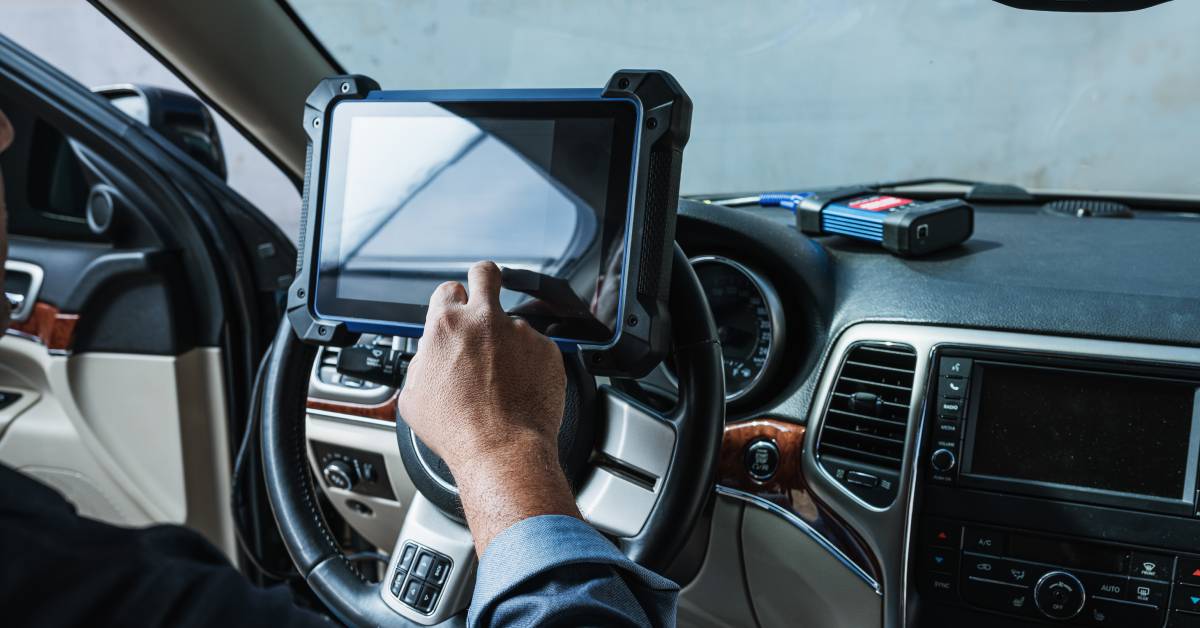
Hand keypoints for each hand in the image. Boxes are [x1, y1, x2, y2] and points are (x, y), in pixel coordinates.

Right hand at [398, 261, 579, 553]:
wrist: (501, 451)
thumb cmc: (458, 431)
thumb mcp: (414, 395)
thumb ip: (423, 362)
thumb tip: (430, 357)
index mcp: (447, 325)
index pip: (448, 289)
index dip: (451, 301)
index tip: (455, 312)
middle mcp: (485, 320)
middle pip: (486, 273)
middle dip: (484, 279)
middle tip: (485, 295)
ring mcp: (520, 333)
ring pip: (514, 323)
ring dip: (509, 341)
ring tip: (503, 378)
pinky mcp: (547, 350)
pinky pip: (537, 349)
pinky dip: (531, 364)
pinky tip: (521, 388)